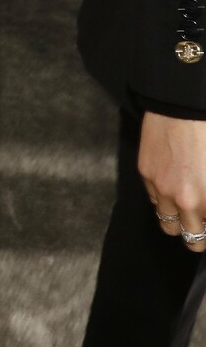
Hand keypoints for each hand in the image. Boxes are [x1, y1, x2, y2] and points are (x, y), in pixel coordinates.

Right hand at [140, 112, 205, 252]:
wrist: (183, 106)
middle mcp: (185, 201)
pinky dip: (164, 200)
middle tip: (205, 222)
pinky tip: (173, 186)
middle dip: (202, 234)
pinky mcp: (146, 174)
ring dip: (181, 222)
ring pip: (169, 226)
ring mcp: (162, 189)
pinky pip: (154, 201)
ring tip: (188, 210)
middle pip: (194, 241)